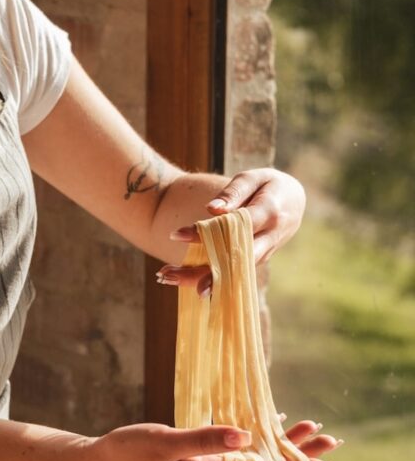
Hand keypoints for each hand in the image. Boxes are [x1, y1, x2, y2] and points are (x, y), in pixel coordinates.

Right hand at [86, 419, 336, 460]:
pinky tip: (263, 426)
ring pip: (252, 455)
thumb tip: (246, 437)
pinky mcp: (194, 455)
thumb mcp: (165, 443)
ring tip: (306, 428)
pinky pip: (233, 448)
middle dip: (297, 452)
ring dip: (279, 442)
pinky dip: (253, 436)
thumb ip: (204, 439)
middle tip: (328, 439)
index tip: (321, 459)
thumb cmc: (129, 453)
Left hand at [158, 168, 306, 294]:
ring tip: (165, 277)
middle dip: (202, 271)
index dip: (206, 233)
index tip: (176, 235)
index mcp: (270, 213)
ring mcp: (264, 253)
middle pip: (234, 260)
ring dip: (198, 277)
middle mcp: (269, 238)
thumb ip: (234, 192)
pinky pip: (234, 273)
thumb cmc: (269, 185)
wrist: (295, 200)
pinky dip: (210, 278)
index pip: (234, 226)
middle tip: (168, 275)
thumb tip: (212, 208)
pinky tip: (183, 282)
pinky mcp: (257, 260)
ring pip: (232, 271)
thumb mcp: (254, 178)